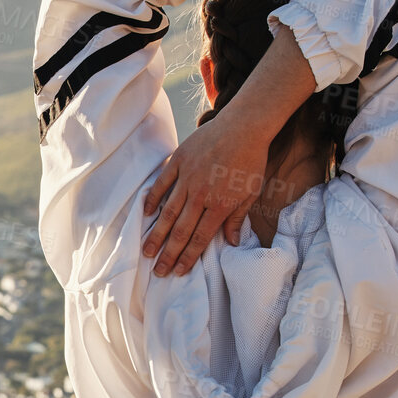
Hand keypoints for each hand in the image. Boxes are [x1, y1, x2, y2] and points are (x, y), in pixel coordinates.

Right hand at [140, 111, 270, 274]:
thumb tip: (232, 242)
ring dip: (157, 234)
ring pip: (168, 212)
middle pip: (180, 230)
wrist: (244, 126)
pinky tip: (147, 214)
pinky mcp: (178, 162)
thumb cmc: (251, 160)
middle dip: (168, 253)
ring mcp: (187, 178)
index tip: (178, 271)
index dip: (188, 257)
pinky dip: (153, 198)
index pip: (200, 237)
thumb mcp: (251, 192)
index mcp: (219, 205)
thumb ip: (237, 218)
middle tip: (157, 271)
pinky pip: (162, 183)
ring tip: (146, 250)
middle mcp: (200, 195)